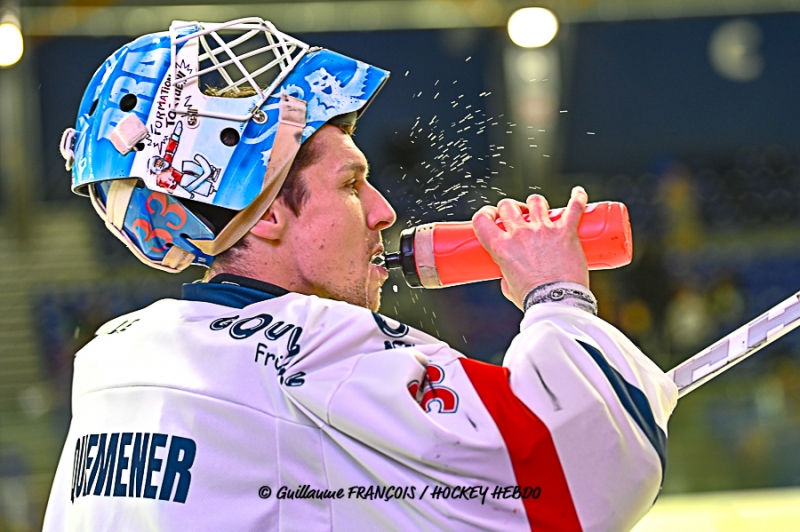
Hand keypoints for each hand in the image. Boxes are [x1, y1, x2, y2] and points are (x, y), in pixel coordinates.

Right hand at [471, 187, 589, 308]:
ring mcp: (544, 230)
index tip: (491, 217)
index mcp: (501, 247)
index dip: (485, 215)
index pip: (482, 220)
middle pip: (509, 206)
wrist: (558, 303)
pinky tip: (578, 193)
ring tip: (541, 210)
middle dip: (511, 208)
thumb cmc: (534, 300)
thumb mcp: (509, 288)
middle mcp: (520, 234)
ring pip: (536, 202)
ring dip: (536, 204)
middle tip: (517, 216)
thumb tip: (510, 275)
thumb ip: (507, 277)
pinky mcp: (566, 231)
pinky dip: (577, 198)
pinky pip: (574, 207)